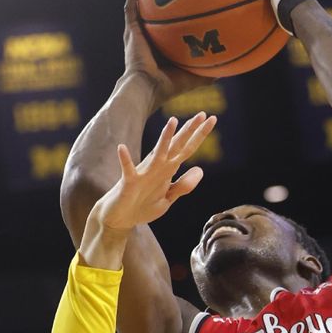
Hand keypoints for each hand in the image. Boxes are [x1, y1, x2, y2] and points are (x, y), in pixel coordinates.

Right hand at [92, 112, 216, 230]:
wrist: (119, 218)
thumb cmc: (141, 206)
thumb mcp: (167, 199)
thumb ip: (182, 186)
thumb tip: (200, 169)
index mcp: (167, 170)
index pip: (186, 149)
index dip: (199, 136)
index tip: (212, 119)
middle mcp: (157, 168)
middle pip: (176, 146)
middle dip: (189, 131)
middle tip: (203, 114)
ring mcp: (143, 174)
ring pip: (157, 154)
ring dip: (165, 139)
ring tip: (173, 121)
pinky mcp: (129, 183)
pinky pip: (127, 170)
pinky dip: (125, 160)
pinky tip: (121, 148)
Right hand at [124, 0, 211, 108]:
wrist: (148, 89)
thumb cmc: (168, 87)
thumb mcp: (194, 77)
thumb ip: (208, 72)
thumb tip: (227, 68)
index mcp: (159, 47)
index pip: (165, 27)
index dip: (171, 15)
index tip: (182, 2)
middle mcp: (147, 37)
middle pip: (152, 11)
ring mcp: (137, 33)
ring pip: (138, 5)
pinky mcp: (131, 31)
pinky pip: (131, 7)